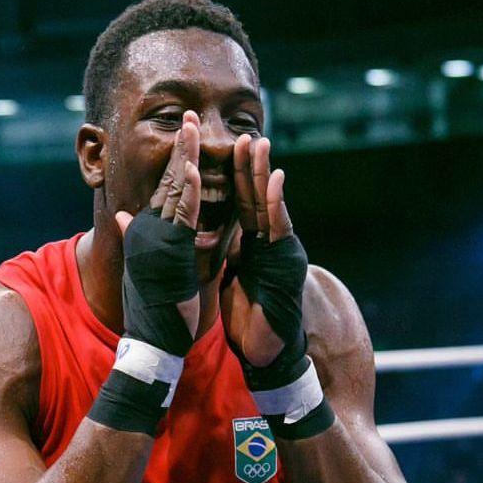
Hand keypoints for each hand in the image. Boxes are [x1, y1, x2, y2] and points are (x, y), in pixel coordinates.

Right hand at [116, 111, 200, 341]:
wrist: (152, 340)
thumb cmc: (153, 309)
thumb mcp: (143, 267)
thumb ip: (135, 238)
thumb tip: (120, 216)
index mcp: (147, 232)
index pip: (165, 188)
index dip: (176, 159)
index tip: (184, 131)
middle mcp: (148, 230)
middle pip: (168, 180)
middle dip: (180, 146)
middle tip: (188, 114)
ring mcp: (156, 240)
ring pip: (173, 192)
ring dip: (183, 158)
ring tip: (190, 127)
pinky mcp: (168, 253)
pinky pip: (181, 218)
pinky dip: (186, 193)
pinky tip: (192, 169)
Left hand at [220, 135, 305, 366]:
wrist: (263, 350)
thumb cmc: (245, 317)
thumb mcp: (223, 279)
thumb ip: (214, 253)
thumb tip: (196, 235)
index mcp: (252, 243)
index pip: (241, 203)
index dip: (232, 176)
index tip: (224, 148)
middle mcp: (268, 241)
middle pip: (257, 196)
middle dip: (250, 164)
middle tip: (245, 133)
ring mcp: (280, 249)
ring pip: (271, 205)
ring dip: (264, 173)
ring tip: (260, 144)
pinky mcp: (286, 261)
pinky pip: (280, 228)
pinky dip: (277, 203)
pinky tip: (275, 180)